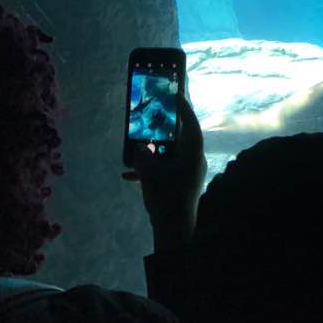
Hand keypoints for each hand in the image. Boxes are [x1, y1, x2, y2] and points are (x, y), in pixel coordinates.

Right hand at [123, 94, 206, 250]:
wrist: (174, 230)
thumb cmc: (166, 198)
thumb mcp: (150, 173)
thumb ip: (143, 156)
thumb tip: (139, 147)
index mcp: (192, 153)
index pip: (190, 123)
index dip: (183, 107)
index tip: (177, 93)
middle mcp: (194, 160)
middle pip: (182, 136)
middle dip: (168, 125)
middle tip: (159, 109)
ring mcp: (188, 172)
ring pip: (172, 152)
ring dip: (155, 147)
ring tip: (140, 140)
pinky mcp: (181, 184)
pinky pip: (166, 169)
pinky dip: (150, 168)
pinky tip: (128, 175)